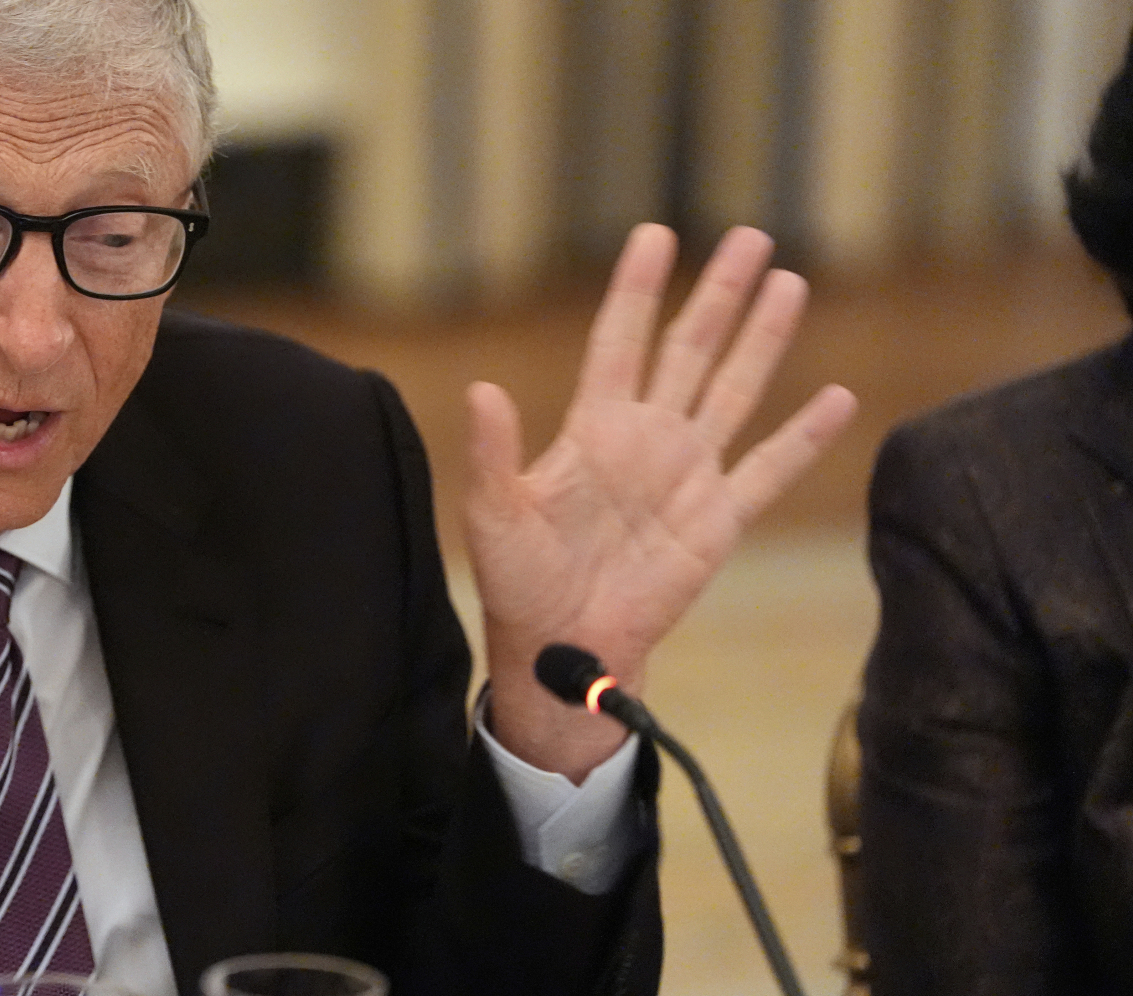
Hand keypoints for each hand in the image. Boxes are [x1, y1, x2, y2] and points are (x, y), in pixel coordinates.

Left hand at [466, 224, 856, 780]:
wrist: (564, 648)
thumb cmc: (519, 581)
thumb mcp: (494, 514)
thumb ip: (492, 452)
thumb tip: (481, 390)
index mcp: (592, 430)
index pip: (620, 341)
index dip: (638, 289)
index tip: (656, 233)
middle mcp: (646, 439)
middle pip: (690, 348)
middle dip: (719, 293)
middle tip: (751, 236)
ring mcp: (687, 475)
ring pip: (734, 390)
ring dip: (762, 340)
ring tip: (790, 283)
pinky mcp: (717, 521)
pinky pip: (768, 471)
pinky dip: (803, 437)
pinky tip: (837, 398)